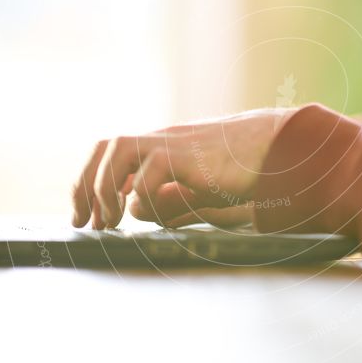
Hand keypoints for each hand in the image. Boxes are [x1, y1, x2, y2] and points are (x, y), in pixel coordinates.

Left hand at [70, 109, 294, 228]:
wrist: (278, 149)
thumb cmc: (243, 170)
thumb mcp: (197, 190)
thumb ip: (168, 198)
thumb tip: (136, 210)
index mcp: (162, 146)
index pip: (110, 153)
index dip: (87, 182)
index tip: (83, 217)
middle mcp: (163, 140)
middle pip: (106, 146)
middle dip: (85, 184)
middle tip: (85, 222)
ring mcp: (176, 144)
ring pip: (119, 150)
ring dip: (105, 188)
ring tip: (110, 221)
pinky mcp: (190, 155)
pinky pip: (151, 171)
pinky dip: (143, 196)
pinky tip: (154, 214)